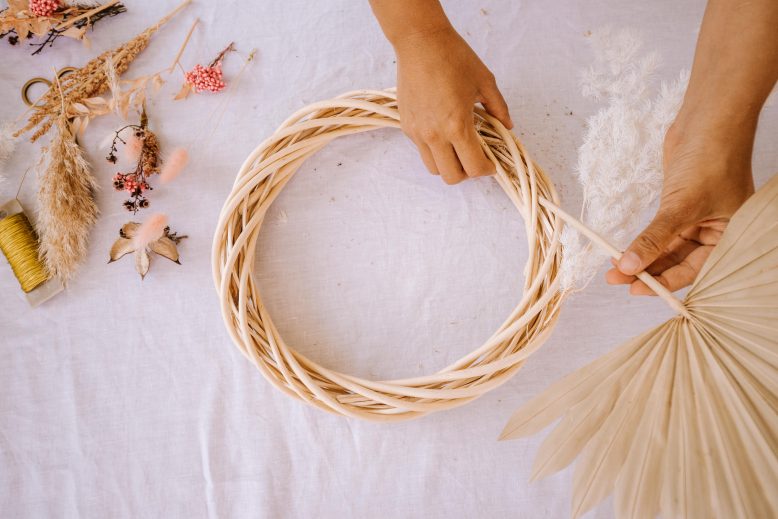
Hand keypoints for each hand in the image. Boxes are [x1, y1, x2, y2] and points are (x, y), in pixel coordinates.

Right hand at [393, 27, 512, 183]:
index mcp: (457, 126)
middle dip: (467, 173)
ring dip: (448, 164)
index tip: (491, 164)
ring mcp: (418, 132)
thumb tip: (507, 126)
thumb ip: (498, 108)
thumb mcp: (485, 81)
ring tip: (457, 147)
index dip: (486, 170)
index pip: (473, 167)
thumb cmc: (453, 57)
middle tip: (475, 158)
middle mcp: (434, 134)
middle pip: (451, 177)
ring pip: (433, 168)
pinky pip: (422, 150)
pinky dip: (435, 149)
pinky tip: (442, 131)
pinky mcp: (406, 126)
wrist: (420, 42)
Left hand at [606, 116, 755, 294]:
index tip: (635, 288)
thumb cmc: (711, 159)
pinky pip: (660, 233)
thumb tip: (630, 266)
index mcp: (730, 238)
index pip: (694, 271)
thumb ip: (655, 239)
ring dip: (640, 258)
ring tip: (614, 269)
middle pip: (678, 262)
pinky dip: (643, 241)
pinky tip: (624, 252)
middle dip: (647, 271)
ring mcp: (696, 220)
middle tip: (617, 280)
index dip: (664, 282)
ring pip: (666, 249)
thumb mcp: (682, 205)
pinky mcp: (679, 207)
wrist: (708, 120)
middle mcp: (715, 232)